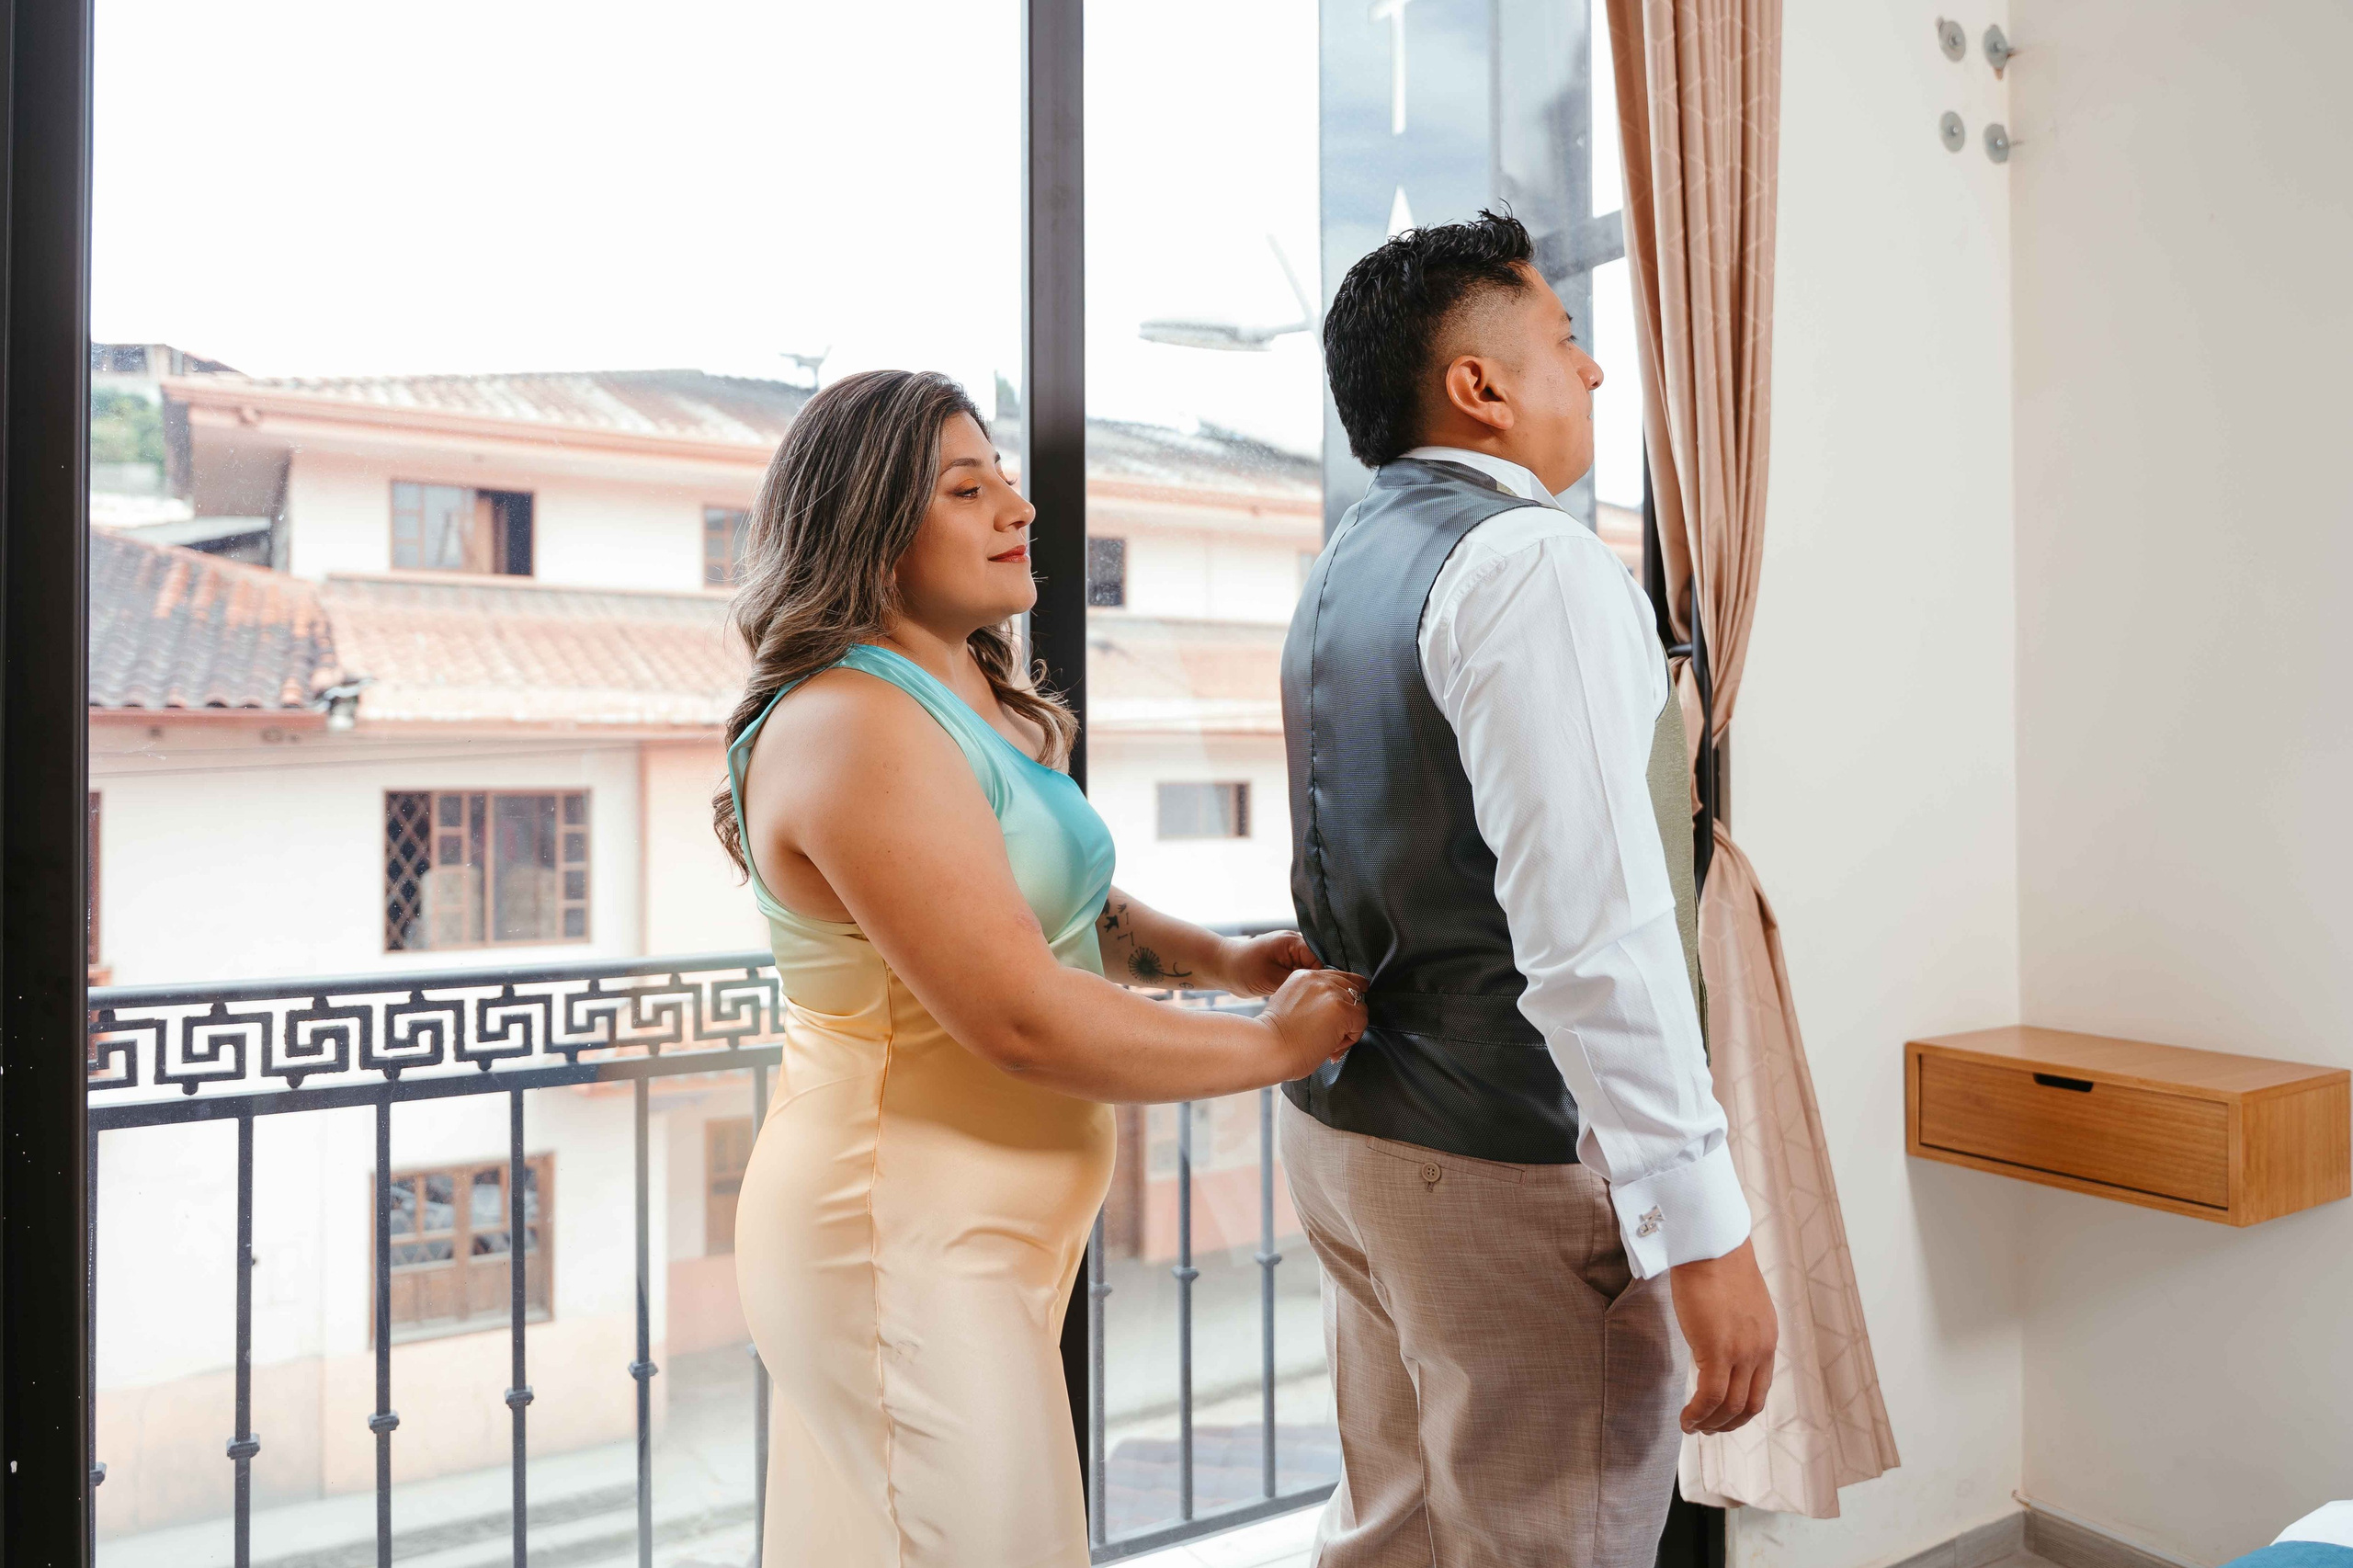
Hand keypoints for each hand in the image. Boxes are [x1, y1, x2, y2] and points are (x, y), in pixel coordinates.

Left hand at [1218, 930, 1321, 997]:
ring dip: (1307, 986)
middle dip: (1316, 984)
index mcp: (1294, 942)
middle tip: (1313, 1001)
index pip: (1321, 960)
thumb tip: (1317, 991)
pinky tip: (1295, 997)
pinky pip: (1300, 976)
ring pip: (1310, 973)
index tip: (1322, 996)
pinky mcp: (1285, 964)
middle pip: (1318, 966)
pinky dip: (1299, 986)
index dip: (1323, 979)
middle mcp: (1295, 945)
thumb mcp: (1271, 979)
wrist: (1223, 967)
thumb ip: (1297, 983)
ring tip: (1301, 999)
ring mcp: (1290, 954)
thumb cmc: (1242, 969)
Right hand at [1256, 967, 1368, 1079]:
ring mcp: (1331, 992)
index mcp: (1303, 975)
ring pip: (1359, 1007)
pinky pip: (1361, 1021)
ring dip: (1349, 1026)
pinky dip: (1352, 1037)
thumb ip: (1311, 999)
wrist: (1269, 1048)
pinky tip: (1333, 1045)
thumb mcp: (1290, 1004)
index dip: (1344, 996)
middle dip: (1347, 1012)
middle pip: (1352, 989)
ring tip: (1330, 1043)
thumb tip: (1331, 1013)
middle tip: (1331, 1035)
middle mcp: (1318, 978)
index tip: (1343, 1011)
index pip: (1337, 977)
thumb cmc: (1274, 1037)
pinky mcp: (1342, 1009)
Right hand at [1667, 1240, 1777, 1433]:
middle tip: (1707, 1428)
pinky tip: (1686, 1419)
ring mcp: (1742, 1352)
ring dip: (1711, 1423)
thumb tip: (1717, 1340)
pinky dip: (1698, 1414)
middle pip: (1750, 1404)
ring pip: (1731, 1406)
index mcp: (1767, 1338)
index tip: (1721, 1414)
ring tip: (1692, 1427)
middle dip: (1728, 1424)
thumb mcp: (1737, 1302)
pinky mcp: (1718, 1350)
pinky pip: (1710, 1396)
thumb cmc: (1716, 1262)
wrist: (1710, 1244)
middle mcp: (1761, 1350)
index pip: (1760, 1388)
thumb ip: (1736, 1326)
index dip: (1741, 1408)